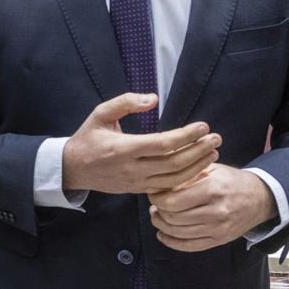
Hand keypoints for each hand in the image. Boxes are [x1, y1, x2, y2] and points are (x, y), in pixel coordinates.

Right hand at [62, 93, 220, 194]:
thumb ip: (125, 102)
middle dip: (199, 150)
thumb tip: (153, 99)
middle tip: (216, 138)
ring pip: (174, 178)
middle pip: (174, 163)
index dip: (186, 136)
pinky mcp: (139, 190)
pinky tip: (200, 169)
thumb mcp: (100, 114)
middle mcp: (132, 168)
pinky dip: (187, 179)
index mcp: (122, 148)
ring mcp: (136, 182)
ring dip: (197, 165)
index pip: (162, 144)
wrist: (73, 169)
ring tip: (213, 152)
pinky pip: (168, 187)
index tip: (203, 126)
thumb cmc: (88, 138)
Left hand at [149, 163, 276, 251]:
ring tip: (157, 216)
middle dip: (157, 211)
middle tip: (154, 205)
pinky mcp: (219, 240)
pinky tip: (163, 234)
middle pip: (173, 217)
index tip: (153, 193)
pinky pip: (189, 246)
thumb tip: (158, 183)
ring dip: (161, 225)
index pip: (172, 201)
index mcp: (212, 189)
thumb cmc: (231, 181)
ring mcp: (218, 228)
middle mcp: (216, 211)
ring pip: (178, 233)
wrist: (260, 198)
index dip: (156, 198)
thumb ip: (185, 175)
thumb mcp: (210, 169)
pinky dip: (171, 242)